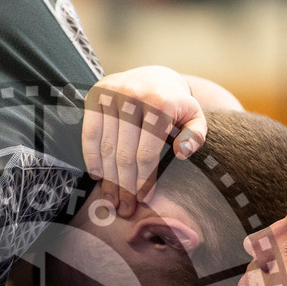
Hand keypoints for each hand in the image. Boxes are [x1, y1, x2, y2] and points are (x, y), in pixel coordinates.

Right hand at [82, 66, 206, 216]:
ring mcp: (112, 95)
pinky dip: (91, 157)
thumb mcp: (194, 116)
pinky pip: (90, 133)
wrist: (154, 76)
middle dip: (124, 186)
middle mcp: (133, 96)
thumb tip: (182, 152)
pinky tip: (98, 176)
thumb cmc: (175, 105)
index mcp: (160, 103)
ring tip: (111, 200)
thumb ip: (196, 135)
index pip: (147, 153)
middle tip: (124, 209)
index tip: (143, 200)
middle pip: (124, 154)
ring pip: (106, 147)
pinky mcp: (96, 95)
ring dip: (108, 178)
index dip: (143, 180)